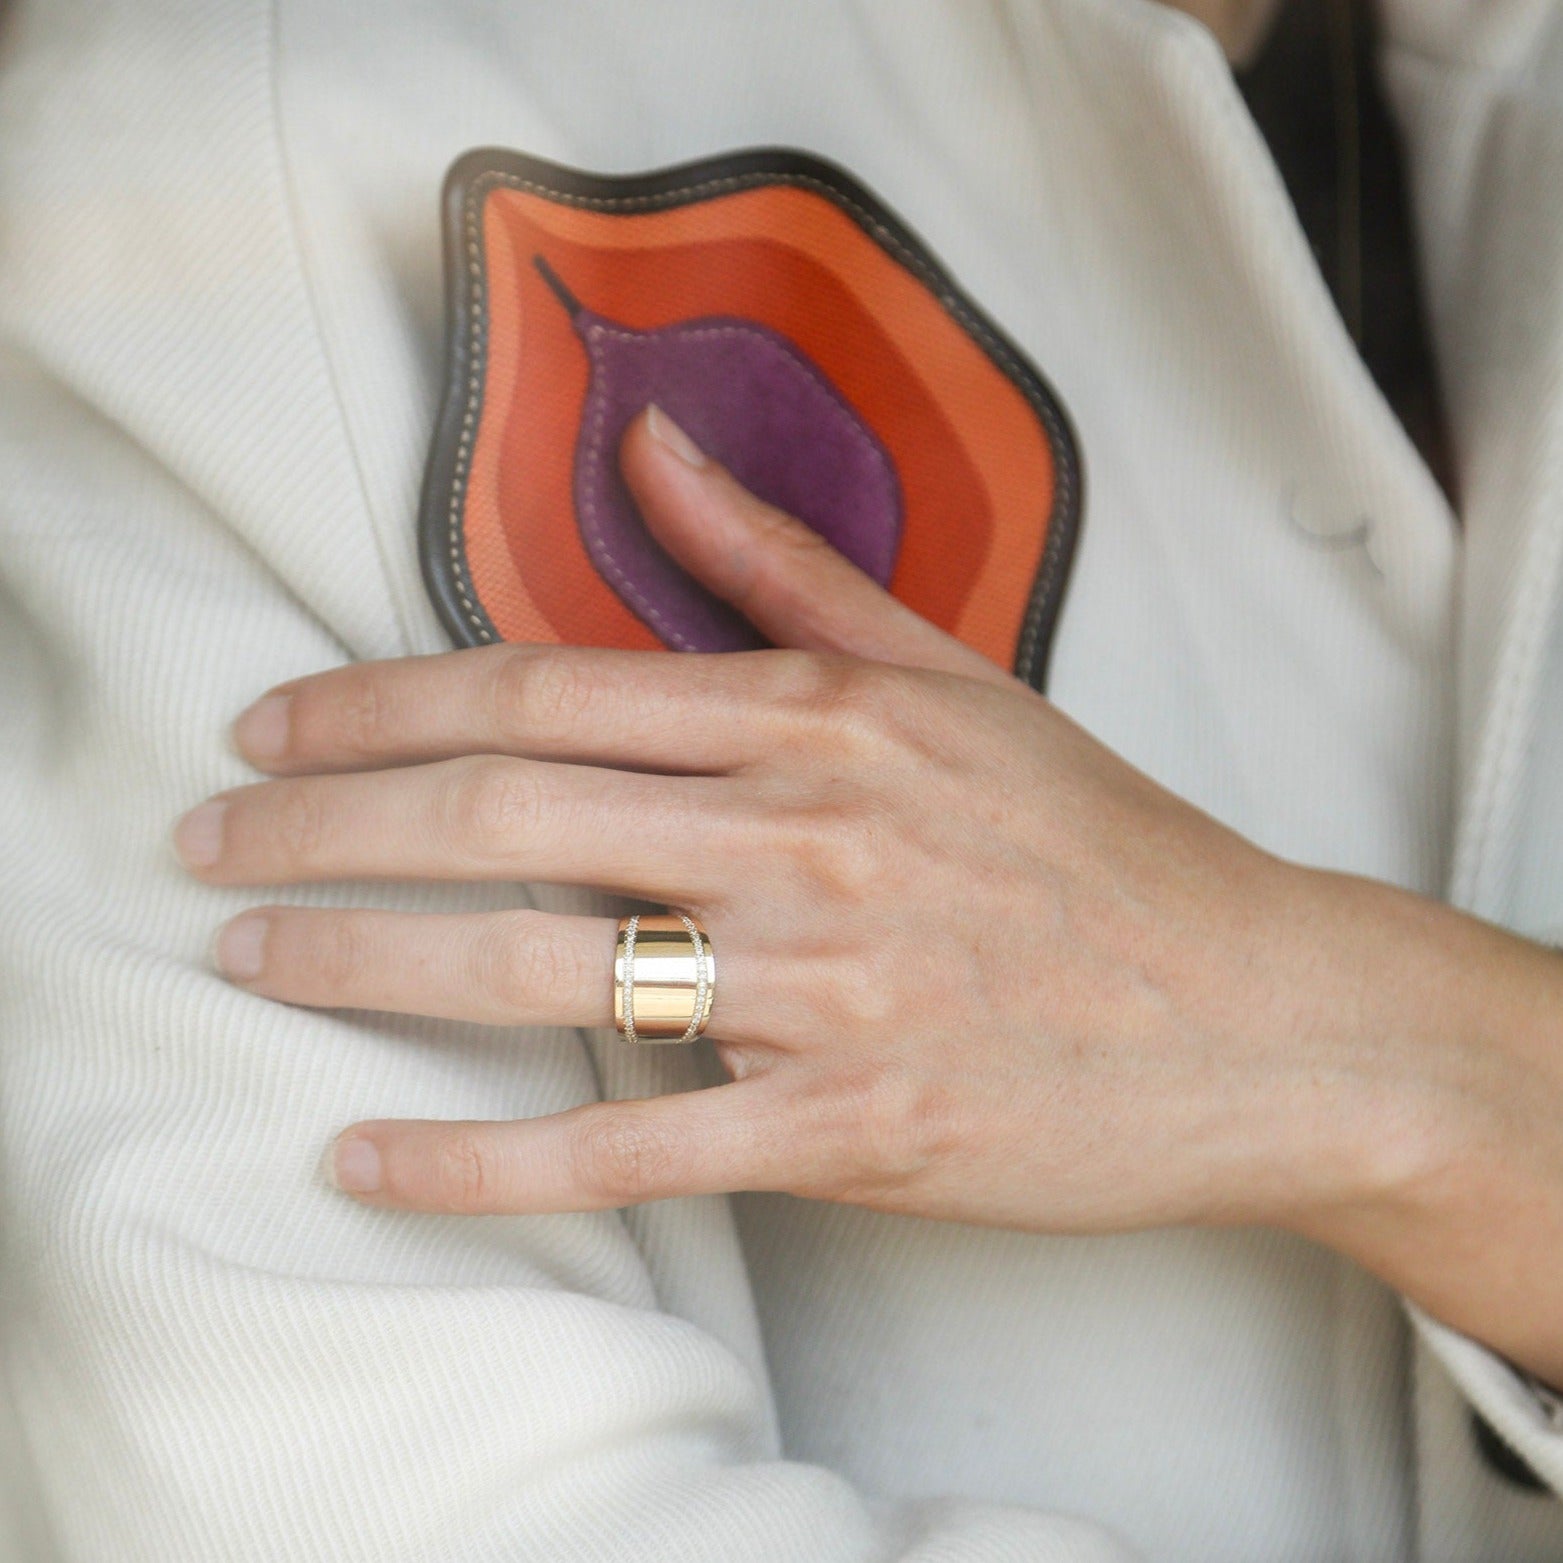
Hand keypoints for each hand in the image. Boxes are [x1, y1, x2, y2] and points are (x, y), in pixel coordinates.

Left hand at [173, 407, 1435, 1238]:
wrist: (1257, 1011)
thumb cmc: (1097, 845)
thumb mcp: (954, 681)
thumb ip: (788, 567)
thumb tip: (654, 450)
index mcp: (820, 718)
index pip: (542, 687)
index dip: (375, 707)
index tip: (266, 733)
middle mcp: (805, 836)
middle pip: (503, 809)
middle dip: (320, 827)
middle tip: (203, 847)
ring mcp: (825, 985)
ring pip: (537, 968)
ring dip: (362, 964)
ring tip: (249, 958)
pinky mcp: (848, 1124)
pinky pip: (626, 1144)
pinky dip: (481, 1160)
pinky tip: (370, 1160)